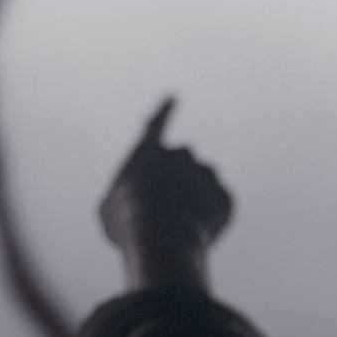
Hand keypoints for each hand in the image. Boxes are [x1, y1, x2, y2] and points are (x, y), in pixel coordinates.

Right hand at [99, 97, 232, 290]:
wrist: (162, 239)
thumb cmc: (128, 224)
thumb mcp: (112, 209)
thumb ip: (130, 197)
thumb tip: (144, 202)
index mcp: (148, 151)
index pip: (156, 125)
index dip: (163, 112)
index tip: (173, 98)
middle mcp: (181, 155)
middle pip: (182, 161)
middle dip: (177, 178)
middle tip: (166, 206)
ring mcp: (206, 175)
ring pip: (202, 184)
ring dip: (193, 199)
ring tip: (178, 226)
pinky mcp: (224, 196)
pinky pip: (216, 207)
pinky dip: (207, 220)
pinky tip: (194, 233)